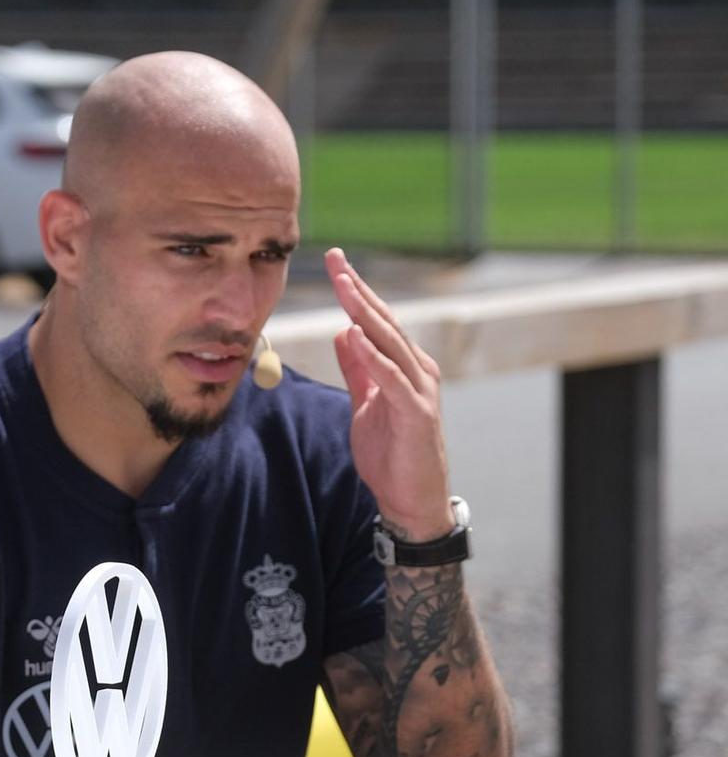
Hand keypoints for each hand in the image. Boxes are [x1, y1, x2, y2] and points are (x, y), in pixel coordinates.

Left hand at [326, 248, 453, 539]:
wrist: (411, 498)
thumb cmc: (391, 452)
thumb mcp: (365, 403)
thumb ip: (358, 370)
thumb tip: (343, 333)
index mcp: (404, 366)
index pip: (376, 321)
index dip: (356, 291)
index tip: (335, 262)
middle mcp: (417, 370)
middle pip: (383, 322)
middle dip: (358, 289)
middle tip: (336, 259)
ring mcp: (420, 390)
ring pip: (390, 343)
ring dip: (364, 312)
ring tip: (343, 285)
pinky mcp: (417, 414)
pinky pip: (392, 379)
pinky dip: (373, 356)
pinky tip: (354, 335)